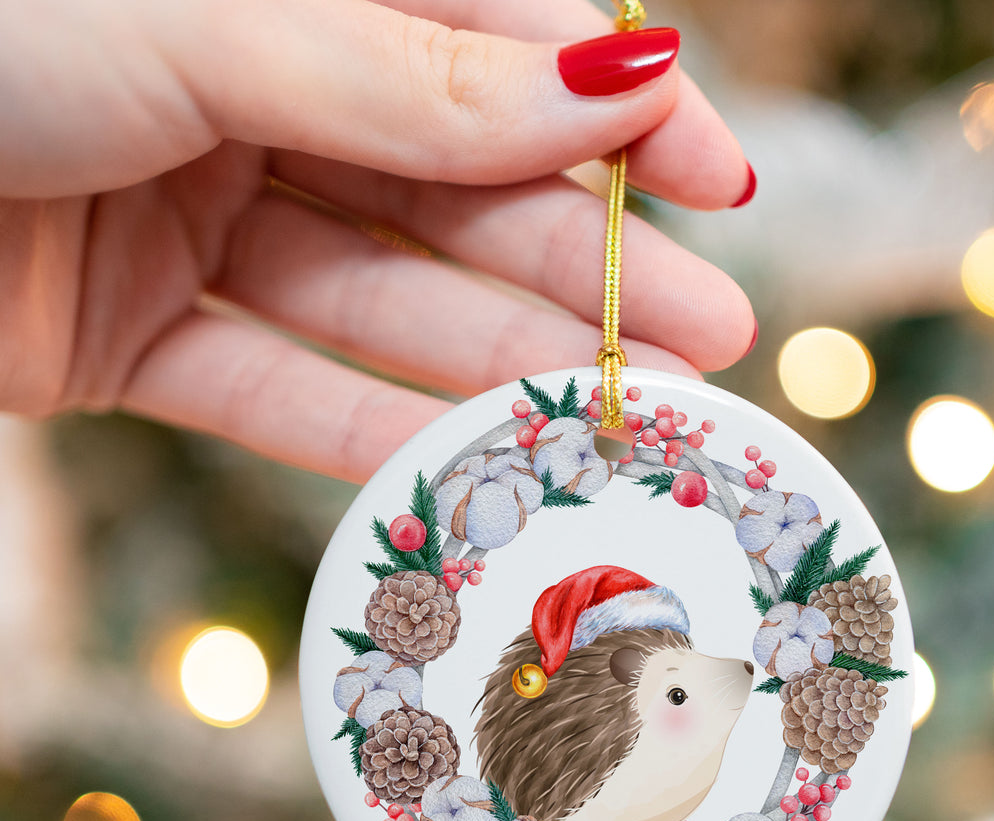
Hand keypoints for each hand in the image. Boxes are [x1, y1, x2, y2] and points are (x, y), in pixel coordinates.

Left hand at [0, 0, 755, 482]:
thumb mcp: (211, 20)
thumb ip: (416, 77)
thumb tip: (620, 83)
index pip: (496, 42)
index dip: (616, 115)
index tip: (720, 181)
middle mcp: (252, 88)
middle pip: (459, 188)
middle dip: (588, 264)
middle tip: (714, 337)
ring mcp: (195, 214)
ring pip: (382, 298)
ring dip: (503, 358)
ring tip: (627, 409)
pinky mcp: (135, 331)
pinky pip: (274, 386)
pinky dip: (367, 428)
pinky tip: (473, 465)